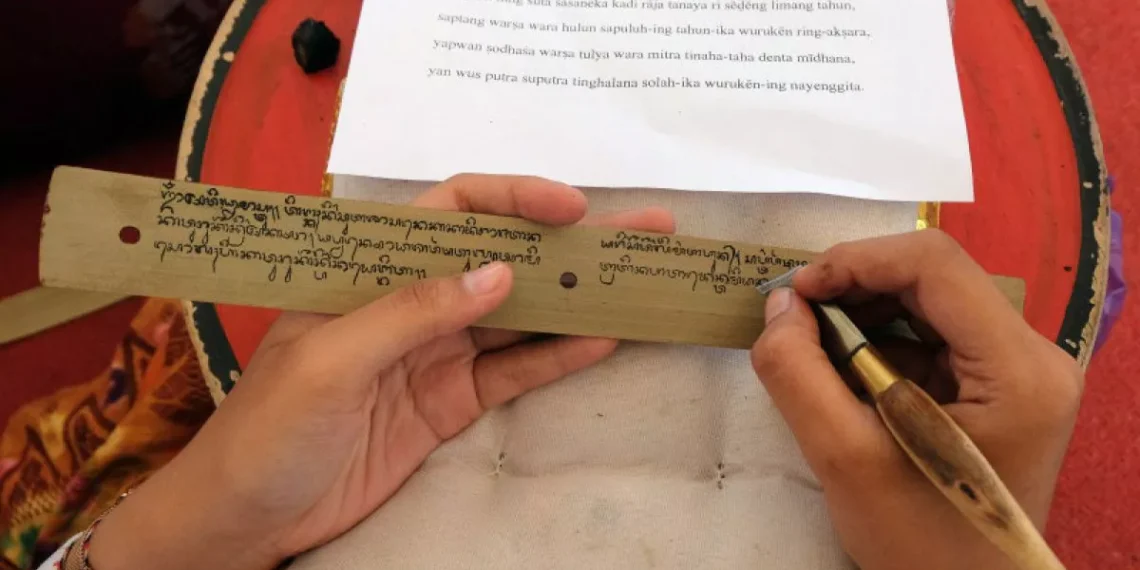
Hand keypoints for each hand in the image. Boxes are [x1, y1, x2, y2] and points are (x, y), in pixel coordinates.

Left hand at [87, 175, 674, 569]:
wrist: (247, 519)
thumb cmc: (266, 429)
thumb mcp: (329, 361)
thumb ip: (410, 311)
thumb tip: (498, 271)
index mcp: (370, 270)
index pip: (450, 211)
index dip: (513, 199)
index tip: (572, 208)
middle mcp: (412, 301)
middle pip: (501, 257)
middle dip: (568, 242)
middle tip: (642, 230)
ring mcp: (437, 353)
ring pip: (519, 313)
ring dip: (577, 297)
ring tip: (637, 279)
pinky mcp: (452, 404)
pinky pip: (515, 371)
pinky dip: (558, 355)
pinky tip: (604, 337)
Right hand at [750, 229, 1082, 569]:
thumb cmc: (917, 542)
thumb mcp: (844, 460)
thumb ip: (798, 374)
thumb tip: (781, 304)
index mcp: (1017, 371)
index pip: (936, 267)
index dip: (857, 260)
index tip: (797, 290)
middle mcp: (1034, 356)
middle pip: (936, 279)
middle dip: (856, 287)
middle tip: (795, 315)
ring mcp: (1022, 371)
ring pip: (932, 303)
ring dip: (866, 313)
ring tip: (814, 345)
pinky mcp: (1002, 386)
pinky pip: (936, 337)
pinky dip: (883, 342)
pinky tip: (847, 370)